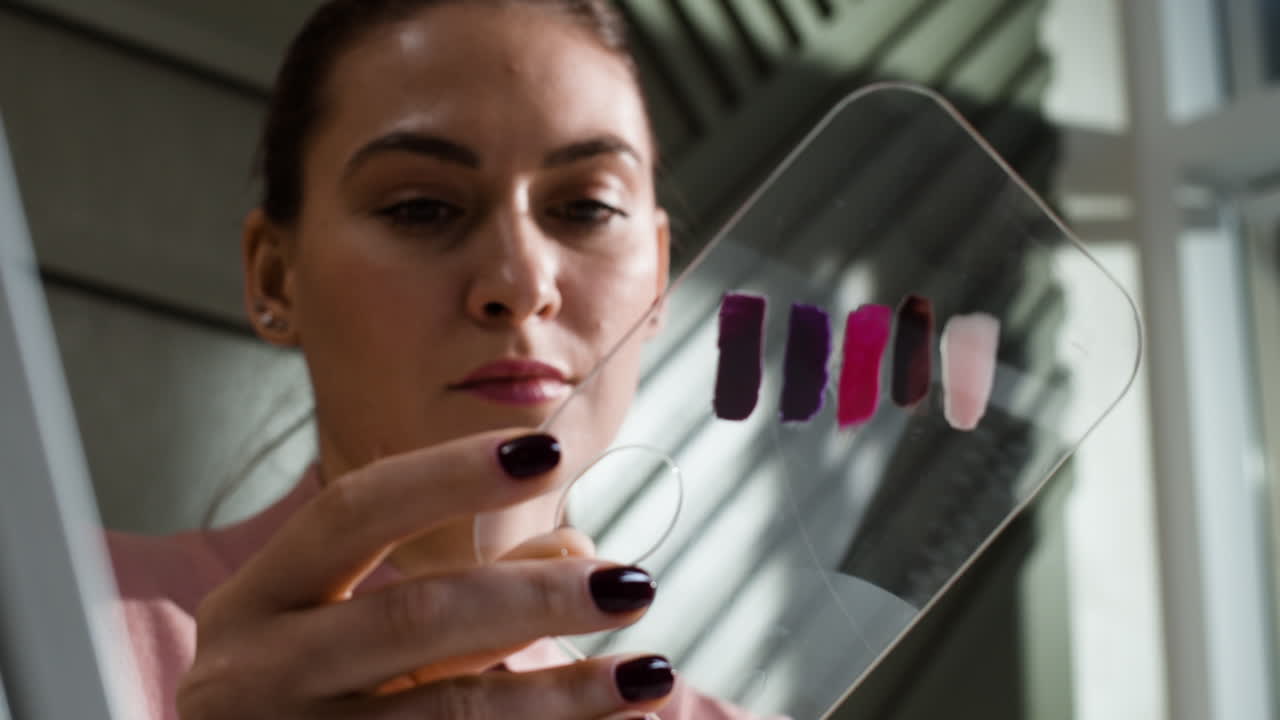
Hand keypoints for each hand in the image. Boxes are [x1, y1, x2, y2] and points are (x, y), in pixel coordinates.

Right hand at [177, 430, 673, 718]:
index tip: (548, 452)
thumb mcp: (351, 636)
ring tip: (649, 674)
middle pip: (412, 618)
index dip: (449, 474)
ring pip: (449, 715)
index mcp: (256, 602)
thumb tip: (577, 550)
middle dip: (535, 599)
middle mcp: (254, 676)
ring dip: (562, 696)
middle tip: (633, 583)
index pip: (352, 510)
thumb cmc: (303, 702)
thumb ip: (457, 592)